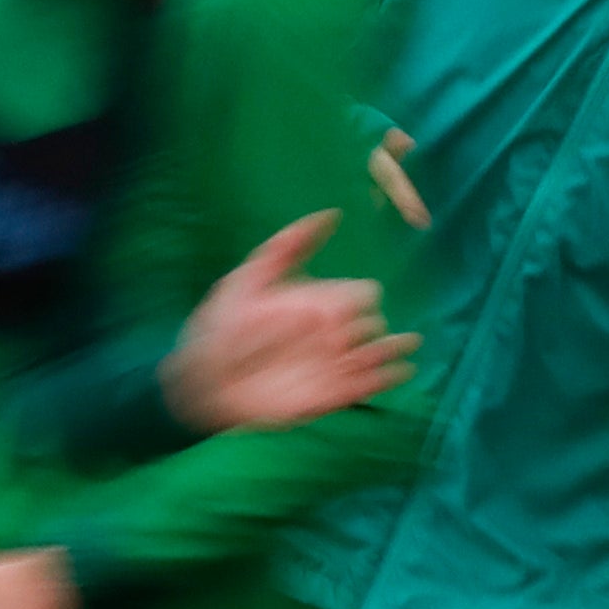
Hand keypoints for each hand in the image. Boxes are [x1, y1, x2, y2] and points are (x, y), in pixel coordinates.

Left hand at [165, 210, 412, 429]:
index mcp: (318, 302)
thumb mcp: (249, 279)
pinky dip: (389, 377)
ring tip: (406, 343)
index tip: (340, 306)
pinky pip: (368, 386)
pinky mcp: (330, 395)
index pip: (361, 294)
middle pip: (371, 323)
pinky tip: (404, 368)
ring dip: (392, 347)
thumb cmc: (221, 325)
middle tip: (346, 331)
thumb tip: (332, 214)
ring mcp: (332, 363)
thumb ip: (286, 247)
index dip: (359, 298)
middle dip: (369, 324)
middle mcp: (330, 332)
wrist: (203, 379)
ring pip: (377, 352)